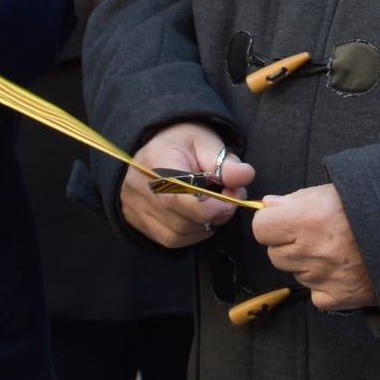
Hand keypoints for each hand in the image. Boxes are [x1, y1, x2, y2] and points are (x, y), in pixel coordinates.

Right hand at [121, 123, 255, 249]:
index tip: (234, 193)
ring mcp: (136, 210)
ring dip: (205, 224)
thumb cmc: (181, 140)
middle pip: (182, 220)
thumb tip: (244, 176)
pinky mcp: (140, 223)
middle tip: (230, 195)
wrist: (152, 144)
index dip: (213, 205)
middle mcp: (140, 191)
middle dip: (215, 213)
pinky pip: (171, 239)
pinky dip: (192, 232)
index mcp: (155, 165)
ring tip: (215, 203)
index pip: (180, 199)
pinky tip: (200, 215)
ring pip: (178, 234)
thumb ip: (224, 160)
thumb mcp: (205, 140)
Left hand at [252, 182, 375, 311]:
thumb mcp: (338, 188)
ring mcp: (325, 277)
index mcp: (309, 218)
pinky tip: (346, 268)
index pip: (261, 228)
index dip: (273, 222)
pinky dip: (325, 284)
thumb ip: (298, 198)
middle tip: (318, 233)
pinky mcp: (338, 298)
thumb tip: (269, 206)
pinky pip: (316, 293)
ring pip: (296, 273)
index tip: (286, 220)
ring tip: (338, 249)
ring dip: (308, 263)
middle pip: (275, 253)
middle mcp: (313, 250)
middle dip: (290, 243)